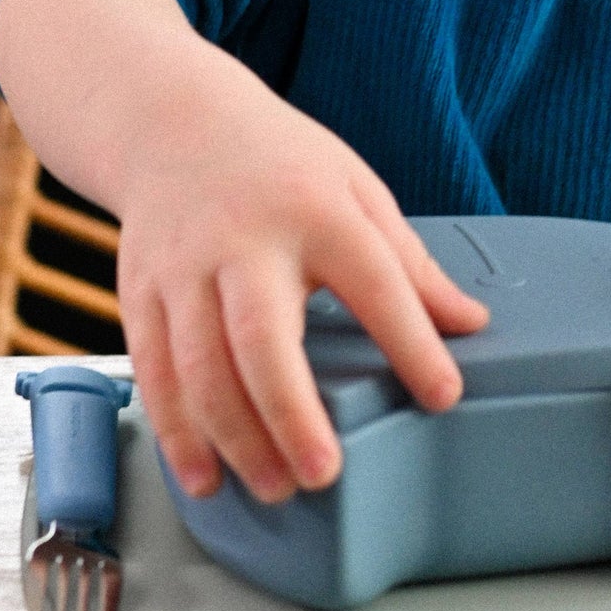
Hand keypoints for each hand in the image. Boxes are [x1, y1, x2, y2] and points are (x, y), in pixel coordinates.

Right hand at [114, 59, 488, 505]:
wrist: (173, 121)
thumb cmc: (279, 164)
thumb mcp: (356, 190)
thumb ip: (409, 262)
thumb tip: (470, 323)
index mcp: (317, 211)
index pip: (374, 280)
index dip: (412, 341)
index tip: (443, 395)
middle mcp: (244, 242)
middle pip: (263, 338)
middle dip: (291, 413)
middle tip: (324, 475)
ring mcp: (185, 269)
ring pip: (200, 368)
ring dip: (234, 439)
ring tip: (274, 489)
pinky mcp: (140, 293)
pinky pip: (154, 372)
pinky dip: (175, 432)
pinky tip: (203, 476)